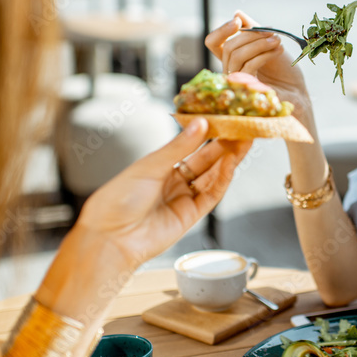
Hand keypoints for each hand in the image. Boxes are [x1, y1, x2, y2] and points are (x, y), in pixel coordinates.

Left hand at [74, 118, 250, 269]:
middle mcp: (174, 181)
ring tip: (245, 142)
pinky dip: (223, 179)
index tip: (225, 119)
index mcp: (160, 166)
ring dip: (229, 160)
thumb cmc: (119, 199)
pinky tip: (231, 163)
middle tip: (244, 128)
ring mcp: (184, 198)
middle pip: (207, 160)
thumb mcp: (150, 166)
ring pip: (213, 176)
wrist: (111, 237)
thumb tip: (200, 123)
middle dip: (226, 144)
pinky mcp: (191, 215)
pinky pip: (212, 195)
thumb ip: (179, 146)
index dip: (210, 134)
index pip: (191, 146)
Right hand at [204, 11, 312, 119]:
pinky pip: (249, 66)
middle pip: (228, 47)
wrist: (297, 90)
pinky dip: (264, 55)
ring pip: (236, 56)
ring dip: (258, 44)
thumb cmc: (282, 69)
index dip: (221, 30)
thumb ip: (253, 30)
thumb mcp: (268, 43)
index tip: (237, 21)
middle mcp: (231, 70)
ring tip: (277, 40)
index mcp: (232, 58)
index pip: (213, 43)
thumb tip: (237, 13)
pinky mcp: (247, 89)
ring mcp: (237, 81)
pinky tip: (279, 50)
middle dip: (250, 35)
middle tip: (272, 32)